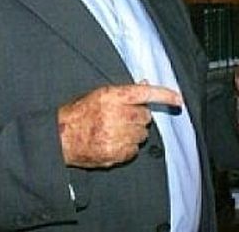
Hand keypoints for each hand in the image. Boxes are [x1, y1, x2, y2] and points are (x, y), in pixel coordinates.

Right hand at [58, 83, 181, 168]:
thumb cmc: (79, 113)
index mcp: (111, 96)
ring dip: (134, 133)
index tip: (178, 99)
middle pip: (145, 116)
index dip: (164, 95)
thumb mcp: (98, 95)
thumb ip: (123, 92)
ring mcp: (115, 135)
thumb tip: (144, 84)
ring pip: (142, 134)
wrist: (61, 137)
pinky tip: (113, 142)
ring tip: (115, 131)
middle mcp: (115, 115)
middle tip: (122, 118)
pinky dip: (127, 147)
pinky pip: (134, 150)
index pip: (144, 93)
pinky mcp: (115, 153)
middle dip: (138, 117)